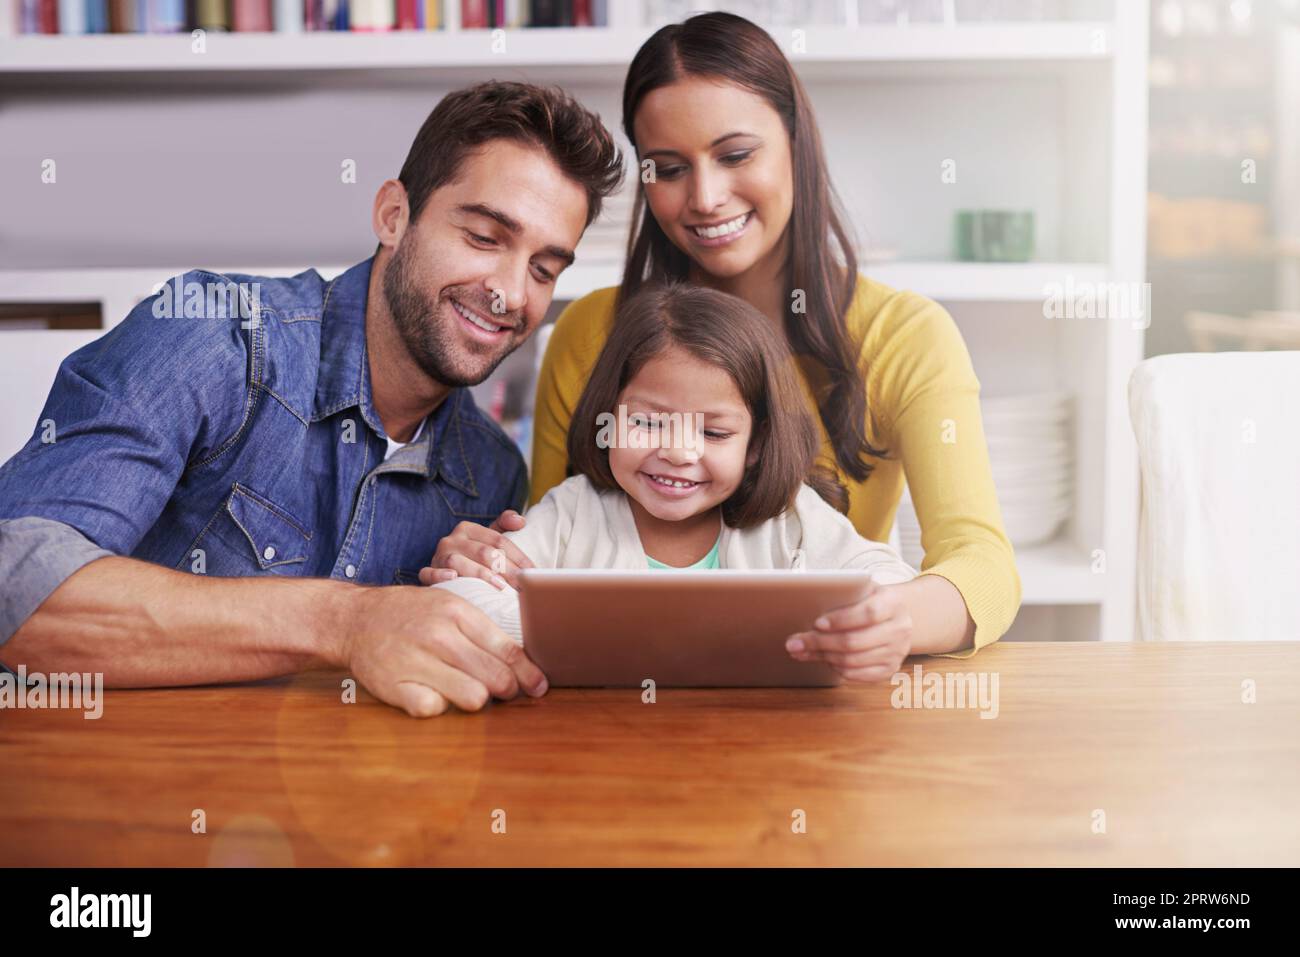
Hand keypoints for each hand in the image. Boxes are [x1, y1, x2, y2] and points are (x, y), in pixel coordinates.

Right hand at [340, 585, 547, 716]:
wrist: (356, 618)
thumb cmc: (411, 615)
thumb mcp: (449, 606)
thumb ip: (482, 631)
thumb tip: (524, 661)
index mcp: (458, 613)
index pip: (508, 650)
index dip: (529, 674)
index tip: (539, 687)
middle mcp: (438, 635)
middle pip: (496, 677)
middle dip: (508, 690)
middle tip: (505, 692)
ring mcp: (415, 660)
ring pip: (473, 697)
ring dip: (476, 699)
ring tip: (468, 691)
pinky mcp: (394, 685)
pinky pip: (434, 710)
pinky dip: (439, 707)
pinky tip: (435, 695)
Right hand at [417, 510, 534, 589]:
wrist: (442, 571)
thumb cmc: (472, 557)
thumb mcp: (487, 538)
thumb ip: (504, 525)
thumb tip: (520, 521)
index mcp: (467, 529)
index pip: (498, 540)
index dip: (519, 556)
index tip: (533, 572)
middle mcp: (451, 540)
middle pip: (484, 553)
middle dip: (506, 569)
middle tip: (522, 584)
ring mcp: (438, 556)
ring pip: (459, 562)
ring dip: (480, 574)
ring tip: (500, 586)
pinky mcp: (427, 572)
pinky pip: (429, 573)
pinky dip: (440, 576)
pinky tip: (454, 578)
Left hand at [784, 579, 912, 681]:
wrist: (896, 615)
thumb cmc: (870, 599)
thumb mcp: (861, 589)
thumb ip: (842, 594)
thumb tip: (807, 607)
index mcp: (894, 602)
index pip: (869, 613)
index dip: (841, 620)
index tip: (817, 623)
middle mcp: (900, 628)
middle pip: (855, 641)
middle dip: (820, 643)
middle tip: (795, 642)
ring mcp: (897, 652)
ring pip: (853, 660)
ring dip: (823, 656)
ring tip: (802, 651)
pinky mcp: (891, 669)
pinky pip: (858, 675)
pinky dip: (837, 668)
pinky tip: (823, 659)